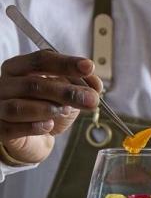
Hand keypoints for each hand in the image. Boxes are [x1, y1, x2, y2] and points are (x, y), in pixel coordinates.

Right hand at [0, 50, 101, 164]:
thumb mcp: (65, 93)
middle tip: (90, 99)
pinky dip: (33, 127)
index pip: (41, 59)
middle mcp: (4, 84)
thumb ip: (80, 85)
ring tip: (65, 112)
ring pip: (19, 107)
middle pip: (33, 84)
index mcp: (18, 67)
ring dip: (47, 109)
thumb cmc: (45, 108)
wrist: (30, 138)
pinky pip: (12, 128)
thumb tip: (96, 85)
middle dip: (66, 92)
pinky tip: (49, 126)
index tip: (89, 67)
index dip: (66, 63)